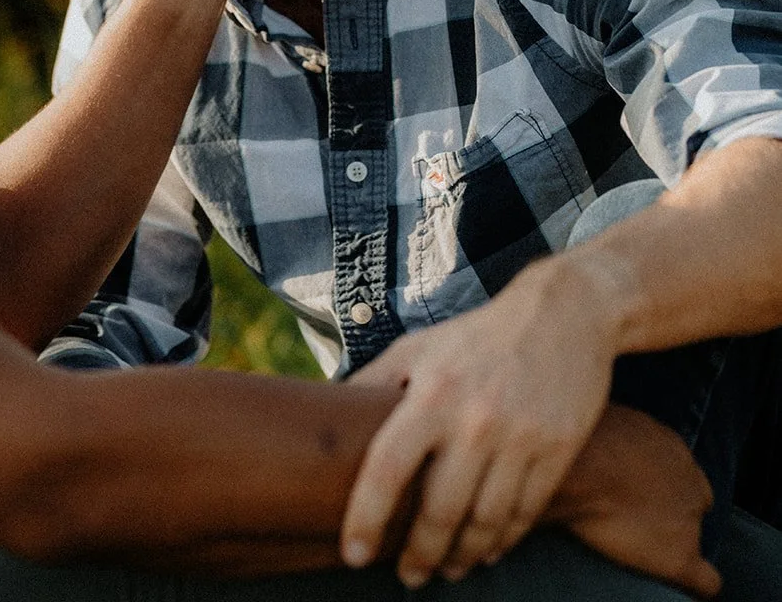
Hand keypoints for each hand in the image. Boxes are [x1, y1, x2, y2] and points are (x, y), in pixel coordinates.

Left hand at [341, 256, 617, 586]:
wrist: (563, 314)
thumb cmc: (477, 336)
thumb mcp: (419, 347)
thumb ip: (374, 383)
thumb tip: (327, 416)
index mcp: (432, 393)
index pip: (387, 468)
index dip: (366, 517)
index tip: (354, 555)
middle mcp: (474, 419)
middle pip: (439, 510)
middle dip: (419, 555)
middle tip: (408, 577)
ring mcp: (519, 438)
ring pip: (484, 522)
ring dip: (461, 556)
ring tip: (446, 569)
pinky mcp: (556, 450)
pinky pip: (524, 512)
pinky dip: (502, 541)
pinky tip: (486, 549)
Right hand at [547, 404, 719, 597]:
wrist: (583, 466)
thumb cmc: (580, 437)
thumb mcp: (598, 420)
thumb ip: (611, 435)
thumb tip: (585, 437)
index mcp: (669, 446)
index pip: (680, 471)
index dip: (660, 485)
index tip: (637, 492)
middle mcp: (688, 479)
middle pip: (694, 502)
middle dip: (673, 510)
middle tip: (637, 518)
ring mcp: (688, 519)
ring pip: (695, 536)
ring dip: (673, 541)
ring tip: (643, 550)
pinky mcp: (681, 556)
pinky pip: (706, 581)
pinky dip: (696, 585)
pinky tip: (681, 589)